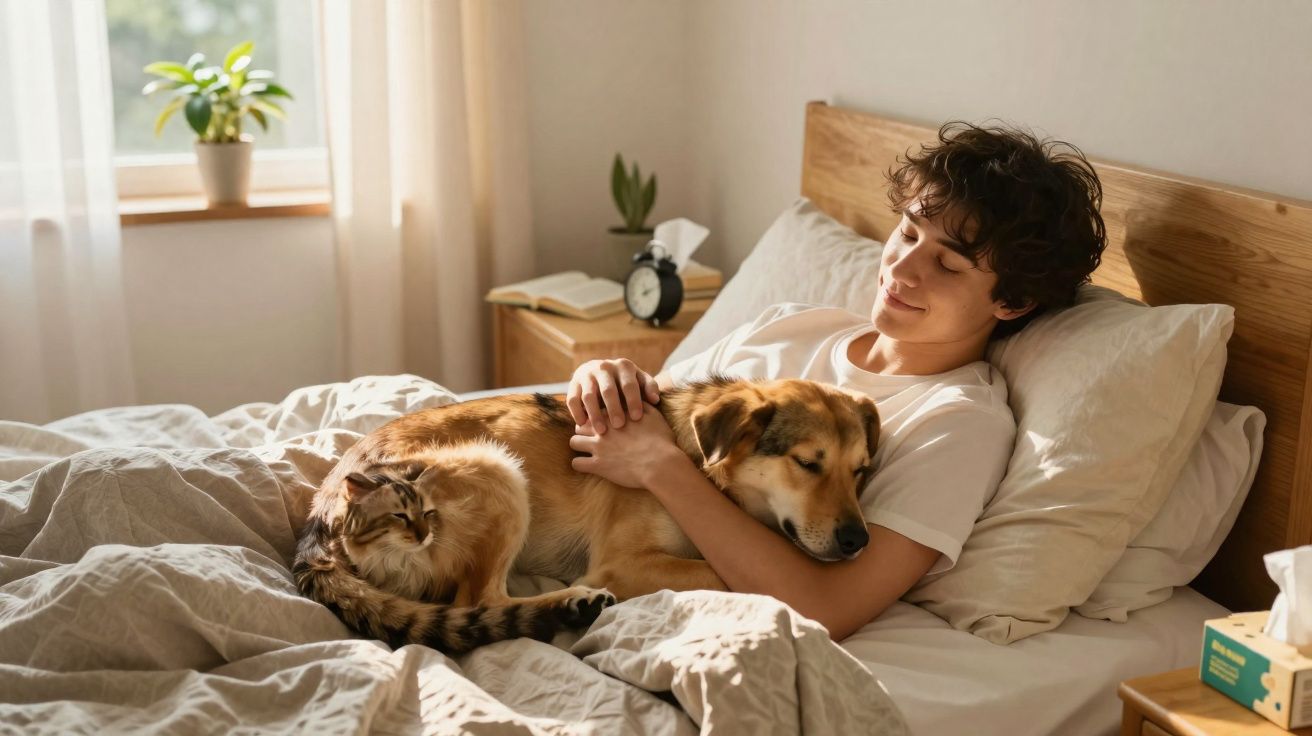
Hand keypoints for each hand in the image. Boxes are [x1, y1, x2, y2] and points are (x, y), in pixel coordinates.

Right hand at [566, 358, 660, 434]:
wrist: (599, 370)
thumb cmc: (625, 381)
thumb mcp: (639, 379)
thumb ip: (649, 387)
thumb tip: (655, 400)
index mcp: (623, 366)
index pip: (629, 384)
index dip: (633, 401)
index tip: (637, 418)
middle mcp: (604, 367)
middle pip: (608, 390)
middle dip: (614, 409)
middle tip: (619, 426)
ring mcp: (587, 375)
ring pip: (589, 396)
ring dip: (595, 414)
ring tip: (601, 431)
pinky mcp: (574, 383)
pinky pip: (572, 399)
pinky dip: (577, 412)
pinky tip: (583, 425)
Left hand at [569, 403, 685, 488]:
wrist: (661, 463)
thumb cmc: (660, 440)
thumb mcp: (653, 415)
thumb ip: (641, 403)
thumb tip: (636, 398)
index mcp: (614, 415)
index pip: (595, 410)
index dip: (597, 417)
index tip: (601, 422)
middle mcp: (602, 429)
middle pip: (580, 424)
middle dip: (583, 430)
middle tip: (591, 436)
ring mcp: (598, 447)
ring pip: (573, 442)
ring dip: (579, 445)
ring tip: (587, 450)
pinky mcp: (598, 465)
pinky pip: (576, 463)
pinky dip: (580, 464)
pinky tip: (589, 465)